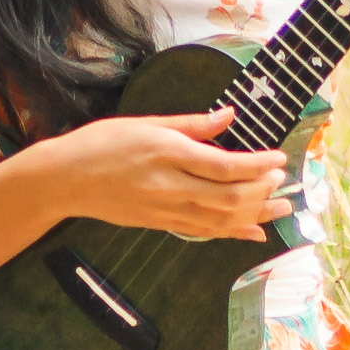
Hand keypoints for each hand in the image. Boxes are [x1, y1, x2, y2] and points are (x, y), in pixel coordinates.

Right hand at [51, 109, 291, 245]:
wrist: (66, 179)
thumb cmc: (102, 142)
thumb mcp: (146, 122)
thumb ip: (192, 124)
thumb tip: (229, 116)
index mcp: (168, 153)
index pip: (225, 165)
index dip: (258, 165)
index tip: (280, 158)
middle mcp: (170, 185)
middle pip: (229, 196)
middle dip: (262, 190)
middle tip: (283, 180)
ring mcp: (165, 210)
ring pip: (220, 219)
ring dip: (256, 215)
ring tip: (282, 207)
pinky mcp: (160, 224)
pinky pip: (203, 233)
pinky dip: (232, 234)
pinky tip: (253, 232)